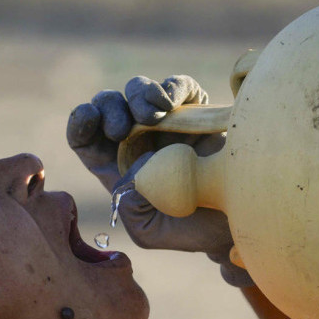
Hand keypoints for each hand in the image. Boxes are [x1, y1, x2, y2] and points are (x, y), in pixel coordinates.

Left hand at [66, 76, 251, 286]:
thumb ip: (129, 206)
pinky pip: (179, 87)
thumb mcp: (149, 231)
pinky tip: (170, 102)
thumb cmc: (192, 229)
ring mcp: (168, 124)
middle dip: (108, 108)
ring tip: (152, 112)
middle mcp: (139, 141)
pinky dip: (172, 87)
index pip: (87, 140)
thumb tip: (137, 166)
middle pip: (109, 107)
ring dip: (139, 94)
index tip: (87, 117)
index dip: (80, 124)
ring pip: (139, 90)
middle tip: (121, 129)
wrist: (238, 221)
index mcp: (119, 169)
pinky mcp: (197, 113)